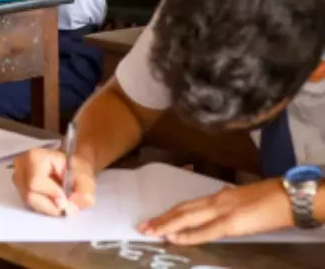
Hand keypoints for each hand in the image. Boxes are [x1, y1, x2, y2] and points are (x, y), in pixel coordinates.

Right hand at [12, 147, 96, 216]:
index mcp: (35, 157)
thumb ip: (85, 191)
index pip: (35, 182)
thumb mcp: (86, 177)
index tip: (66, 198)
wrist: (70, 167)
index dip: (52, 194)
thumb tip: (74, 205)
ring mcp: (18, 177)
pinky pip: (29, 204)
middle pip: (30, 195)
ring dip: (47, 206)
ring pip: (29, 202)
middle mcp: (21, 166)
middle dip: (50, 204)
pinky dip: (43, 206)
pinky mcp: (19, 188)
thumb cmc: (75, 168)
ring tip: (59, 199)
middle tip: (65, 202)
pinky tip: (52, 200)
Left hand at [139, 179, 292, 244]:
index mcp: (219, 196)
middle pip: (182, 210)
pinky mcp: (232, 222)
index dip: (171, 213)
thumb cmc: (270, 197)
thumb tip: (219, 200)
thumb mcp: (243, 197)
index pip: (188, 205)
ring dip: (167, 225)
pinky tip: (174, 238)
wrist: (288, 196)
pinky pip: (205, 230)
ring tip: (150, 231)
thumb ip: (228, 200)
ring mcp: (222, 210)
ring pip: (187, 217)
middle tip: (143, 227)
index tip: (155, 220)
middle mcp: (216, 201)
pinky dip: (188, 234)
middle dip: (162, 219)